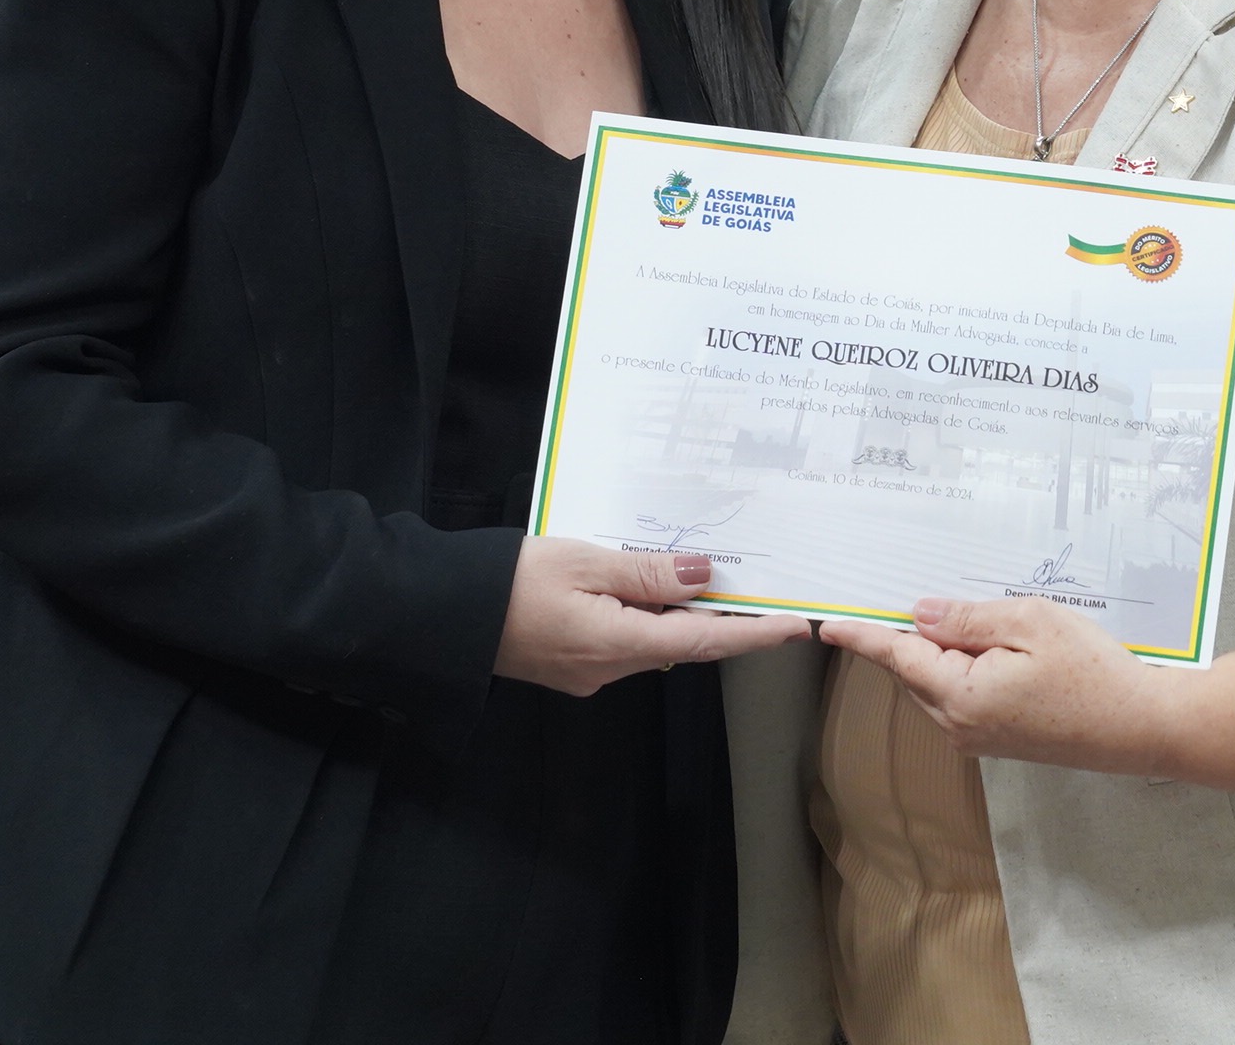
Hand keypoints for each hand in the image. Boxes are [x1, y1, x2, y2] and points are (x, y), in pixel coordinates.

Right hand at [495, 536, 807, 695]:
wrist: (438, 616)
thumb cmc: (507, 581)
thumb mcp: (582, 561)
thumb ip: (647, 572)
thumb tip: (706, 576)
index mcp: (618, 644)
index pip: (705, 641)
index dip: (754, 634)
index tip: (797, 627)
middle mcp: (611, 668)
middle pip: (683, 643)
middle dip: (723, 619)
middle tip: (761, 586)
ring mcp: (590, 672)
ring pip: (654, 641)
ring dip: (682, 614)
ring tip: (710, 576)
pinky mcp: (572, 666)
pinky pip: (625, 640)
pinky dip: (647, 617)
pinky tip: (648, 588)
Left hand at [823, 603, 1234, 795]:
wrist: (1146, 727)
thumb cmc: (1094, 673)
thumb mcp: (1030, 624)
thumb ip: (968, 619)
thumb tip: (920, 614)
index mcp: (960, 695)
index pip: (897, 656)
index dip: (862, 635)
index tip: (827, 623)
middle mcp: (960, 724)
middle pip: (917, 669)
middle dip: (914, 632)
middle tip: (914, 589)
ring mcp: (981, 736)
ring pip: (941, 682)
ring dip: (947, 648)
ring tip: (973, 612)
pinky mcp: (1003, 738)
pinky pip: (966, 694)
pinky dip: (969, 666)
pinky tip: (997, 642)